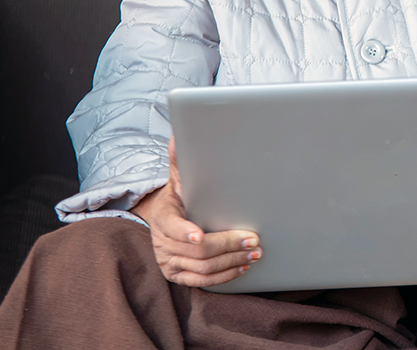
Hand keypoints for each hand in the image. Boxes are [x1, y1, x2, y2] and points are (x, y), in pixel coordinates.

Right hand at [130, 137, 261, 287]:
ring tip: (254, 253)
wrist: (164, 218)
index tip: (199, 235)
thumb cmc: (179, 195)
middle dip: (228, 245)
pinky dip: (224, 276)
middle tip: (253, 240)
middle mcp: (161, 243)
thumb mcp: (178, 175)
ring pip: (202, 268)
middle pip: (197, 251)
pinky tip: (242, 267)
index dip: (185, 232)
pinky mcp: (176, 275)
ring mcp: (168, 262)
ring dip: (232, 262)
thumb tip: (181, 134)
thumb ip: (180, 158)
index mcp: (162, 217)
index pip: (172, 227)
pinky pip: (201, 282)